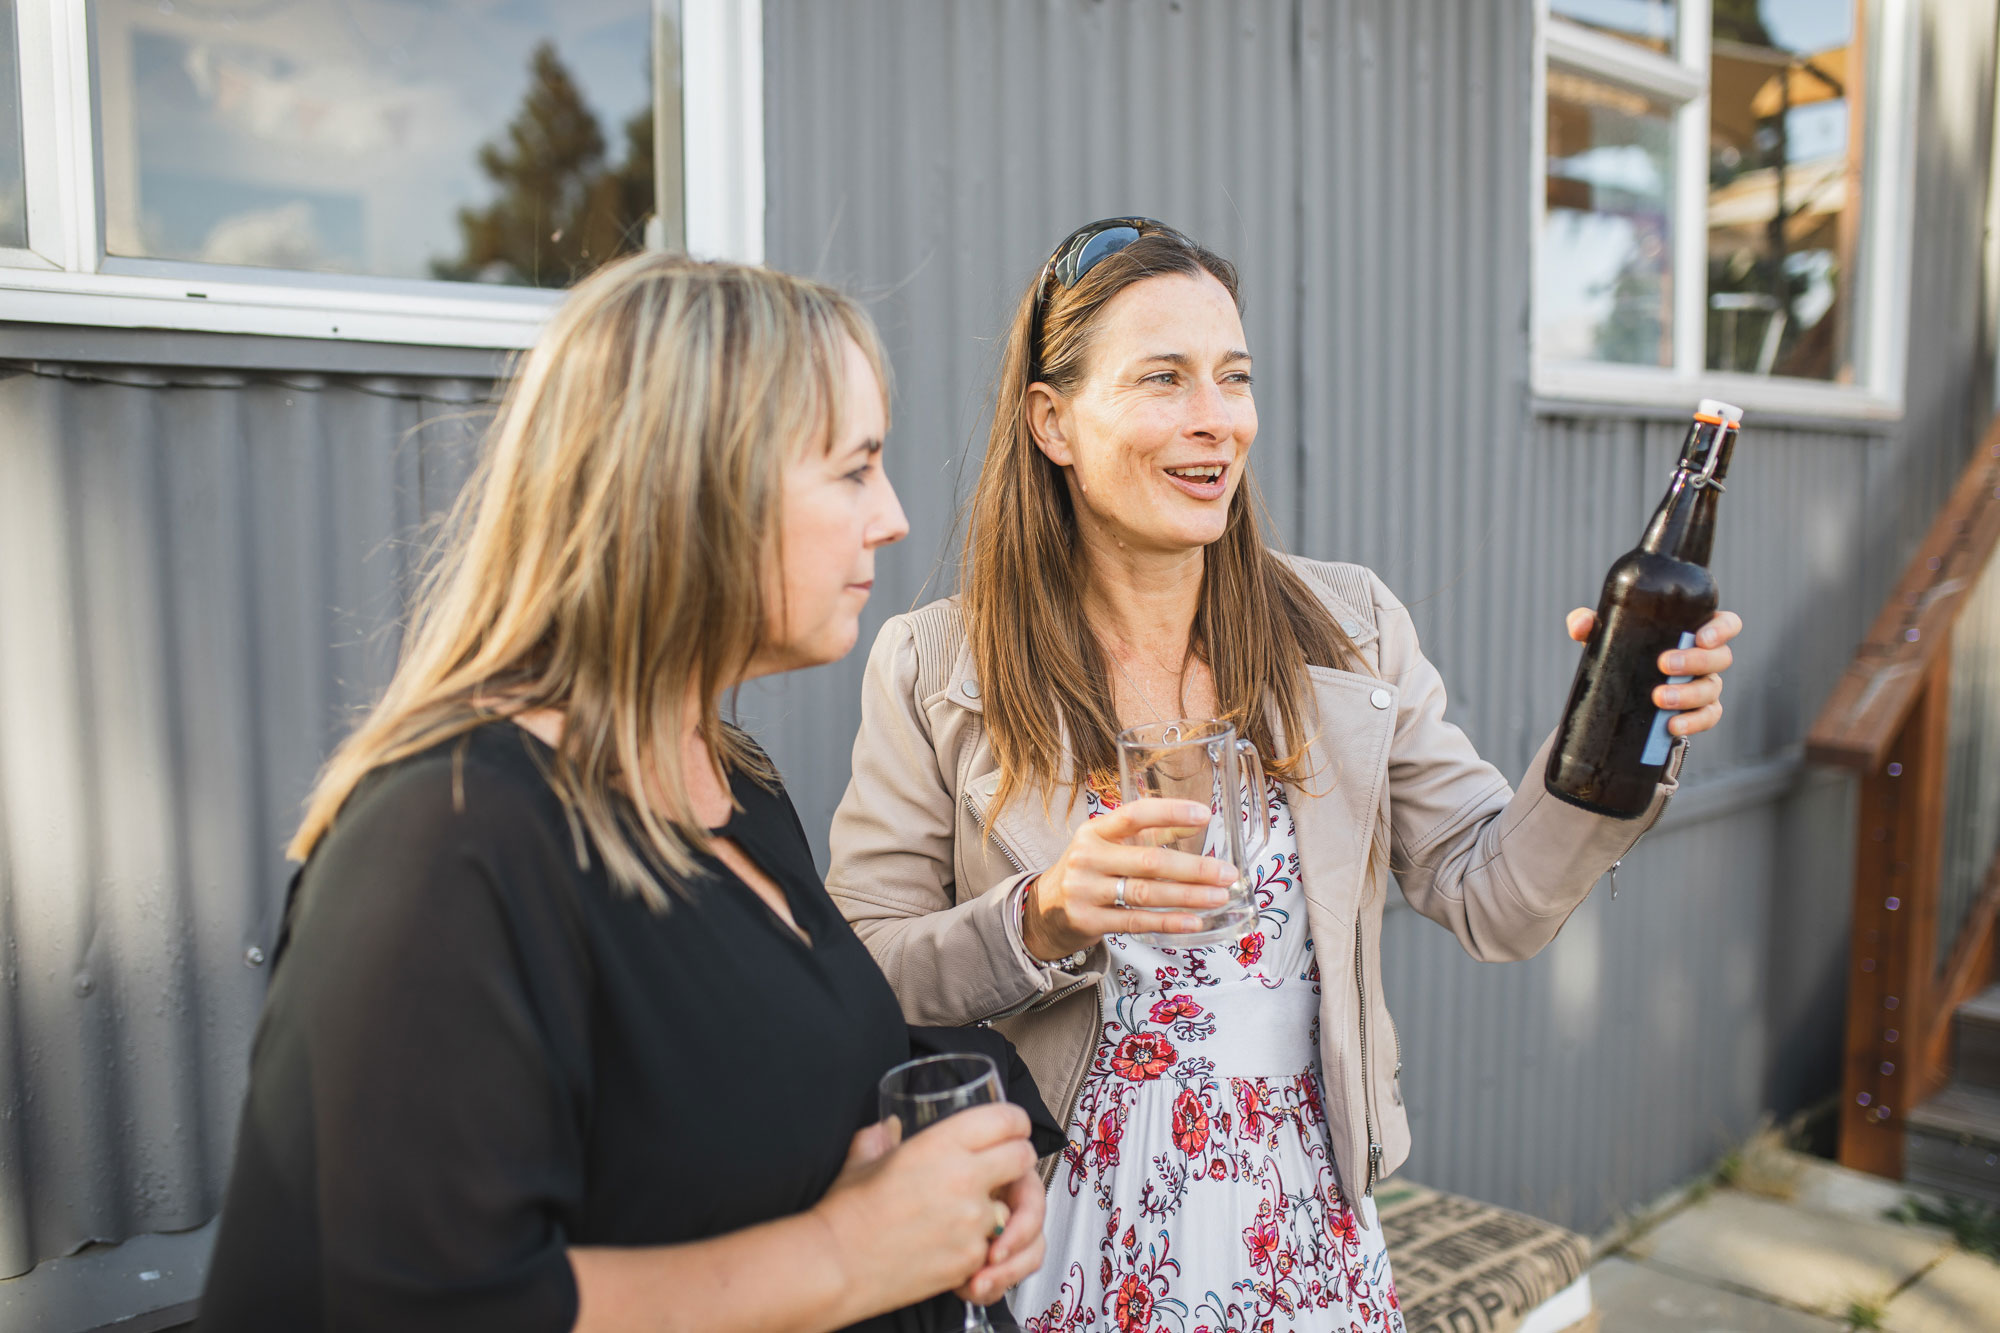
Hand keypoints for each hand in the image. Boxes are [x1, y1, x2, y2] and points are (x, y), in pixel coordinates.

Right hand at [811, 1104, 1037, 1313]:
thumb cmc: (848, 1212)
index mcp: (941, 1144)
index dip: (1015, 1123)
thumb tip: (891, 1126)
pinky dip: (980, 1243)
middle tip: (1003, 1167)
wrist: (837, 1265)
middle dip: (1017, 1160)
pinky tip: (951, 1241)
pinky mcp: (970, 1257)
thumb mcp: (865, 1157)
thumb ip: (884, 1135)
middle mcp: (963, 1177)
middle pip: (1023, 1157)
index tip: (1013, 1129)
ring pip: (1012, 1206)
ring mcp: (971, 1220)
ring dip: (997, 1206)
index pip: (1007, 1119)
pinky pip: (993, 1244)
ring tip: (965, 1212)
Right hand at [1021, 797, 1238, 960]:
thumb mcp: (1108, 845)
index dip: (1170, 812)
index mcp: (1095, 831)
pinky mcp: (1088, 920)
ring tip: (1219, 896)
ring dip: (1188, 896)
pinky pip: (1135, 921)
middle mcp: (1088, 857)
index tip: (1205, 815)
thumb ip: (1148, 834)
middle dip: (1193, 868)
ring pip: (1145, 893)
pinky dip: (1168, 921)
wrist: (1043, 910)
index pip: (1134, 815)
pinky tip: (1193, 920)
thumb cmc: (1088, 872)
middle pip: (1148, 861)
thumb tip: (1193, 821)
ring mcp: (1085, 890)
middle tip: (1226, 873)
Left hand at [1565, 607, 1741, 737]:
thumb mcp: (1606, 636)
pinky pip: (1707, 718)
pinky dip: (1692, 723)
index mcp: (1693, 631)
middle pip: (1720, 658)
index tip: (1701, 636)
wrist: (1618, 697)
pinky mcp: (1698, 714)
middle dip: (1696, 661)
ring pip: (1712, 689)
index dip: (1722, 629)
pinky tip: (1671, 726)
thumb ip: (1588, 623)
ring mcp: (1705, 687)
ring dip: (1688, 694)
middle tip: (1663, 665)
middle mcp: (1706, 659)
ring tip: (1658, 698)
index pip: (1726, 624)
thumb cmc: (1622, 652)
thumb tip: (1579, 624)